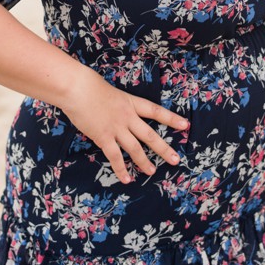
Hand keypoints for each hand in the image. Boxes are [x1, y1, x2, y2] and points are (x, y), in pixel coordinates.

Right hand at [60, 67, 189, 183]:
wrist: (78, 89)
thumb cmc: (91, 86)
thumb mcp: (113, 92)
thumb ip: (120, 104)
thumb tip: (120, 112)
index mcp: (132, 103)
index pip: (157, 112)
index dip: (172, 119)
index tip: (185, 125)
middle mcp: (128, 117)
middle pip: (150, 135)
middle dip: (164, 148)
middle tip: (176, 159)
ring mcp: (116, 128)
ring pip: (135, 148)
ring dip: (144, 161)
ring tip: (152, 172)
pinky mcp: (103, 137)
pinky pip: (115, 156)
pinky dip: (121, 168)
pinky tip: (127, 178)